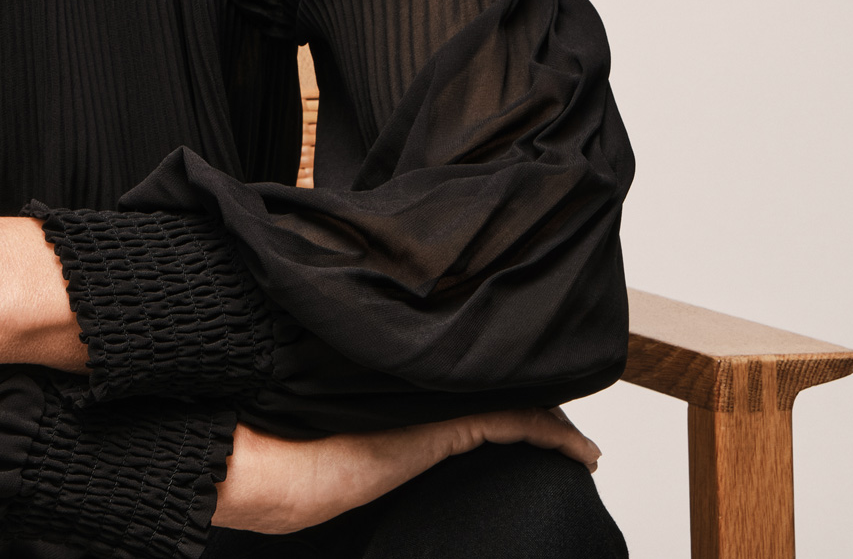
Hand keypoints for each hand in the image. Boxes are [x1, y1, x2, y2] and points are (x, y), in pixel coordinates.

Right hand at [211, 409, 600, 534]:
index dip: (508, 391)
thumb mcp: (337, 439)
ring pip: (507, 404)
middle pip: (491, 388)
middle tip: (565, 427)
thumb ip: (366, 427)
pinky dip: (553, 436)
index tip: (540, 406)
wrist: (272, 466)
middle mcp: (418, 394)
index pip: (468, 386)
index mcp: (399, 397)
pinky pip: (512, 426)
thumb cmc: (289, 458)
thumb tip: (359, 444)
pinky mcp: (441, 428)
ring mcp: (429, 408)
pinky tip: (581, 454)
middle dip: (533, 401)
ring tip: (578, 443)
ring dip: (548, 423)